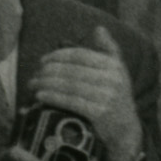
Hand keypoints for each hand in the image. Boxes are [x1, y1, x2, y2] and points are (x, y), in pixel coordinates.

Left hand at [28, 38, 145, 160]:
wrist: (127, 131)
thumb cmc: (117, 98)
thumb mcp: (118, 72)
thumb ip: (109, 49)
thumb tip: (98, 28)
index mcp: (114, 65)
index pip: (80, 55)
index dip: (58, 56)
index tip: (42, 60)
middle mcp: (112, 79)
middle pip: (72, 70)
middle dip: (48, 71)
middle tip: (34, 75)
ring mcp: (107, 97)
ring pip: (69, 85)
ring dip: (46, 84)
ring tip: (32, 85)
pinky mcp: (100, 113)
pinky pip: (71, 101)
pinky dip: (53, 97)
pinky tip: (40, 96)